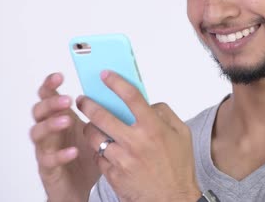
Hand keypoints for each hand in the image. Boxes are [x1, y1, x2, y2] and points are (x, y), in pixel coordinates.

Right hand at [30, 73, 100, 201]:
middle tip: (68, 100)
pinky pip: (48, 160)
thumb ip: (106, 113)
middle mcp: (50, 131)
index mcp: (61, 117)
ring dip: (51, 125)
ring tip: (68, 120)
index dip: (50, 85)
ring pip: (38, 133)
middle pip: (39, 111)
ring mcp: (46, 149)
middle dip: (51, 103)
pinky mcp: (48, 169)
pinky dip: (60, 154)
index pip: (48, 96)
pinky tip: (73, 151)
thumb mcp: (98, 130)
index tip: (59, 75)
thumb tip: (128, 92)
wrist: (82, 186)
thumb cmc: (89, 155)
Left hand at [77, 70, 200, 201]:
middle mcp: (135, 141)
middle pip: (101, 115)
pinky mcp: (113, 174)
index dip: (116, 82)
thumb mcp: (182, 134)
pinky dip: (99, 151)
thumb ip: (165, 114)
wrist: (171, 200)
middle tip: (82, 99)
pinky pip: (98, 157)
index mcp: (153, 128)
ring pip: (94, 136)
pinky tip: (104, 150)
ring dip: (89, 128)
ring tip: (90, 124)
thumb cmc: (178, 167)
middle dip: (88, 104)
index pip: (131, 97)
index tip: (105, 75)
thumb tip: (149, 103)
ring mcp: (122, 159)